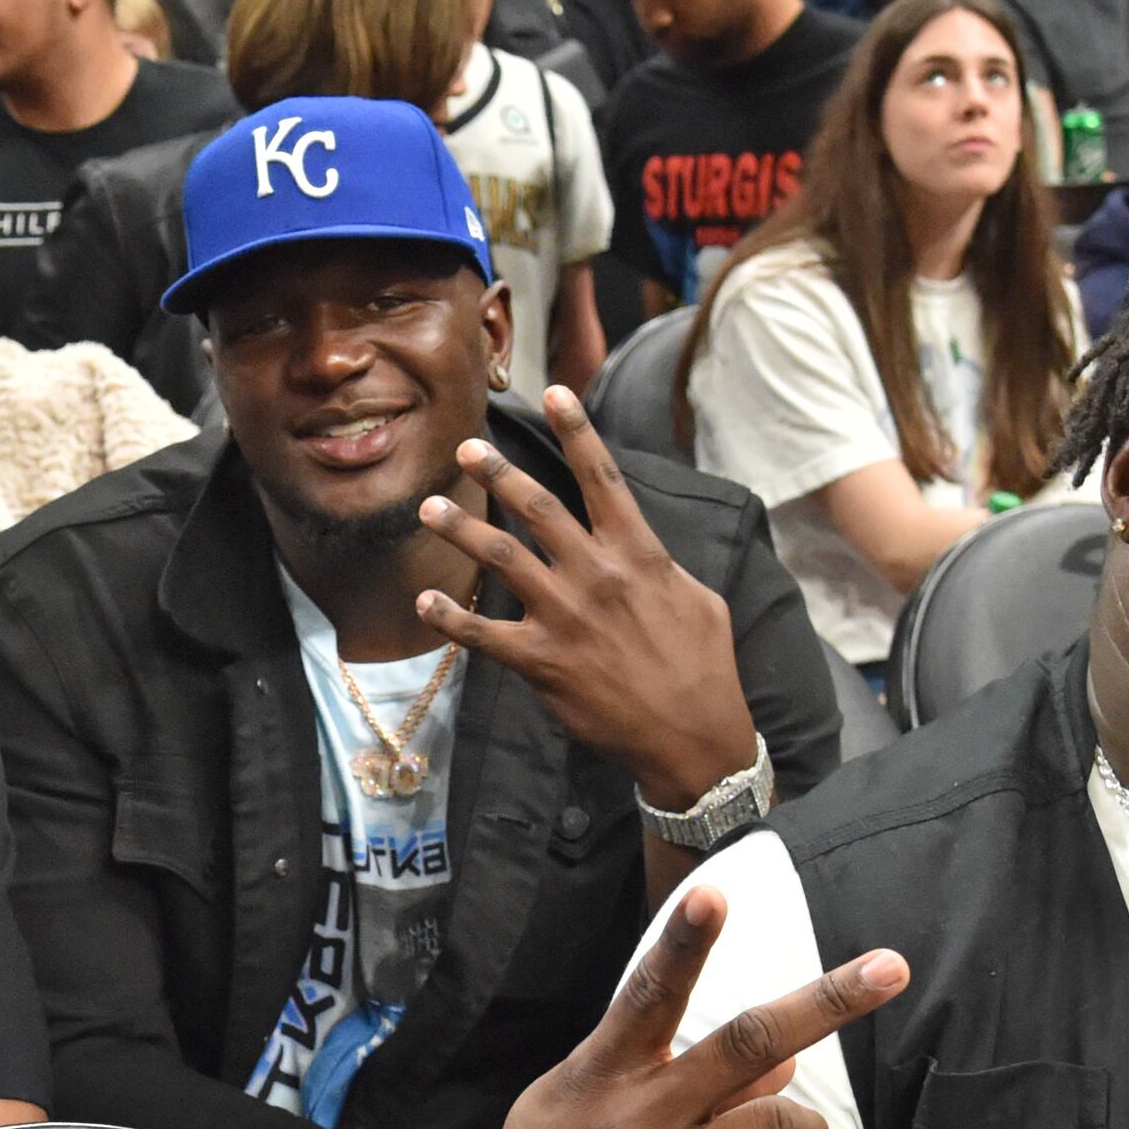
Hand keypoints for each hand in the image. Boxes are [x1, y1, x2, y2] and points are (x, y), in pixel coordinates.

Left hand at [413, 387, 764, 811]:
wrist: (692, 736)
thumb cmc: (704, 667)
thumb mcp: (699, 599)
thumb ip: (661, 566)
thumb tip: (643, 551)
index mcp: (638, 553)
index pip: (602, 478)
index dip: (577, 430)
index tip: (554, 392)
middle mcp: (596, 575)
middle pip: (538, 508)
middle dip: (498, 473)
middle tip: (465, 448)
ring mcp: (564, 616)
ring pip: (501, 558)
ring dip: (460, 531)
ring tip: (428, 508)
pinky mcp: (540, 661)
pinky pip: (482, 634)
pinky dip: (449, 619)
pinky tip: (424, 605)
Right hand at [439, 887, 906, 1128]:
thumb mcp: (581, 1115)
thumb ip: (668, 1079)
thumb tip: (781, 1063)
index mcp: (597, 1077)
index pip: (647, 996)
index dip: (683, 945)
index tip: (713, 894)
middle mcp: (631, 1122)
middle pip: (748, 1044)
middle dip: (828, 1001)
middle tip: (892, 968)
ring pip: (782, 1127)